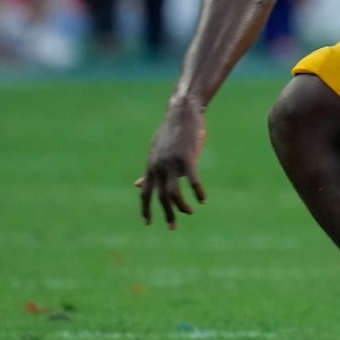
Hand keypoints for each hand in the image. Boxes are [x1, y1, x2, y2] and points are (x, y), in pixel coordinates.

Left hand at [136, 99, 206, 229]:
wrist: (182, 112)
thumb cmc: (171, 133)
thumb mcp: (156, 153)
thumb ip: (149, 171)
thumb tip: (137, 185)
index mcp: (151, 166)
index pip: (145, 193)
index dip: (145, 209)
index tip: (147, 223)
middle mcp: (159, 167)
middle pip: (160, 197)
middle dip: (166, 214)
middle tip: (172, 227)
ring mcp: (173, 163)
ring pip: (174, 192)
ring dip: (181, 206)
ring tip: (189, 212)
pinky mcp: (188, 158)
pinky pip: (193, 181)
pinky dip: (197, 192)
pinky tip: (202, 199)